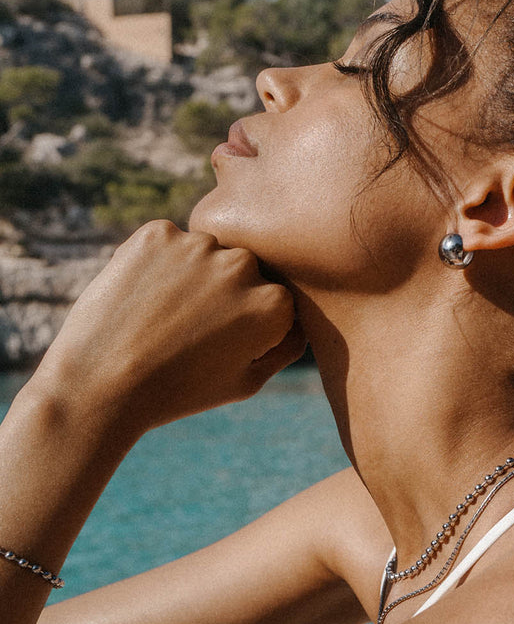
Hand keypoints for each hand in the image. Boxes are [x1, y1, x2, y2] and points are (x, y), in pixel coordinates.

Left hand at [31, 221, 306, 435]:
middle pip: (245, 271)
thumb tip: (302, 317)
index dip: (249, 325)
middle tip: (190, 330)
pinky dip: (159, 262)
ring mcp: (198, 245)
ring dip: (193, 275)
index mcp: (274, 305)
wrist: (101, 384)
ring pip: (208, 253)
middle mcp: (243, 266)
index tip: (221, 346)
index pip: (276, 301)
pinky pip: (170, 241)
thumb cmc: (179, 391)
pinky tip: (144, 296)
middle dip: (226, 293)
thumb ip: (287, 345)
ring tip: (164, 315)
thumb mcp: (248, 381)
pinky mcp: (157, 233)